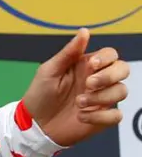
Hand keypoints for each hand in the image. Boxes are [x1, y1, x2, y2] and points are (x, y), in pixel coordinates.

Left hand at [22, 28, 129, 146]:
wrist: (34, 124)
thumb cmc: (40, 94)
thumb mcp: (49, 71)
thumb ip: (68, 53)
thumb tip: (84, 31)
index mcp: (86, 67)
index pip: (111, 55)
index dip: (106, 58)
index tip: (91, 65)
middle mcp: (98, 81)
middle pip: (123, 70)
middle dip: (109, 76)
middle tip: (88, 85)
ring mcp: (101, 100)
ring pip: (121, 92)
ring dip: (101, 98)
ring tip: (78, 103)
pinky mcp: (101, 118)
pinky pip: (116, 115)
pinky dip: (100, 117)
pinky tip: (81, 117)